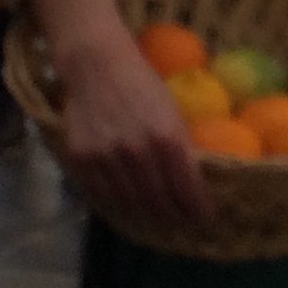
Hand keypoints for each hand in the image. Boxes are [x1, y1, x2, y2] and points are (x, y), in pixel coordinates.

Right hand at [50, 20, 211, 233]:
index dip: (197, 207)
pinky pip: (104, 192)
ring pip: (131, 201)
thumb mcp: (171, 110)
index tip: (204, 217)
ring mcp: (108, 157)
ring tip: (157, 217)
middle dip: (174, 215)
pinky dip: (119, 201)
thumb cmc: (141, 84)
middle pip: (159, 200)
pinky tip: (128, 203)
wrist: (96, 65)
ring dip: (147, 213)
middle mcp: (137, 151)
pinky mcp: (83, 158)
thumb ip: (179, 145)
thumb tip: (191, 180)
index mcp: (166, 137)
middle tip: (181, 222)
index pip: (187, 187)